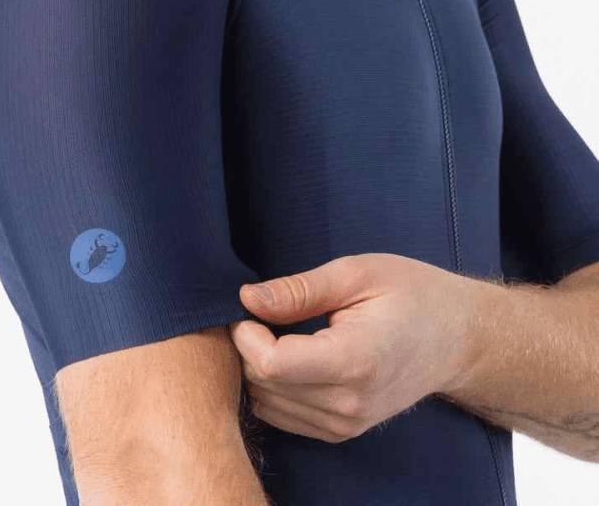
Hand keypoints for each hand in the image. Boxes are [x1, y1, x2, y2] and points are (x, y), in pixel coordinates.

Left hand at [228, 252, 480, 442]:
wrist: (458, 337)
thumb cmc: (412, 294)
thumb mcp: (355, 274)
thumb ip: (298, 290)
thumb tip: (247, 298)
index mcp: (355, 361)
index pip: (271, 365)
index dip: (246, 334)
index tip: (251, 307)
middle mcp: (349, 404)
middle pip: (264, 385)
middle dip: (248, 347)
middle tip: (263, 312)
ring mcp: (346, 424)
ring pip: (267, 404)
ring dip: (258, 367)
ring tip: (280, 331)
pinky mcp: (342, 430)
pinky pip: (282, 415)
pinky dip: (274, 386)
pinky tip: (291, 354)